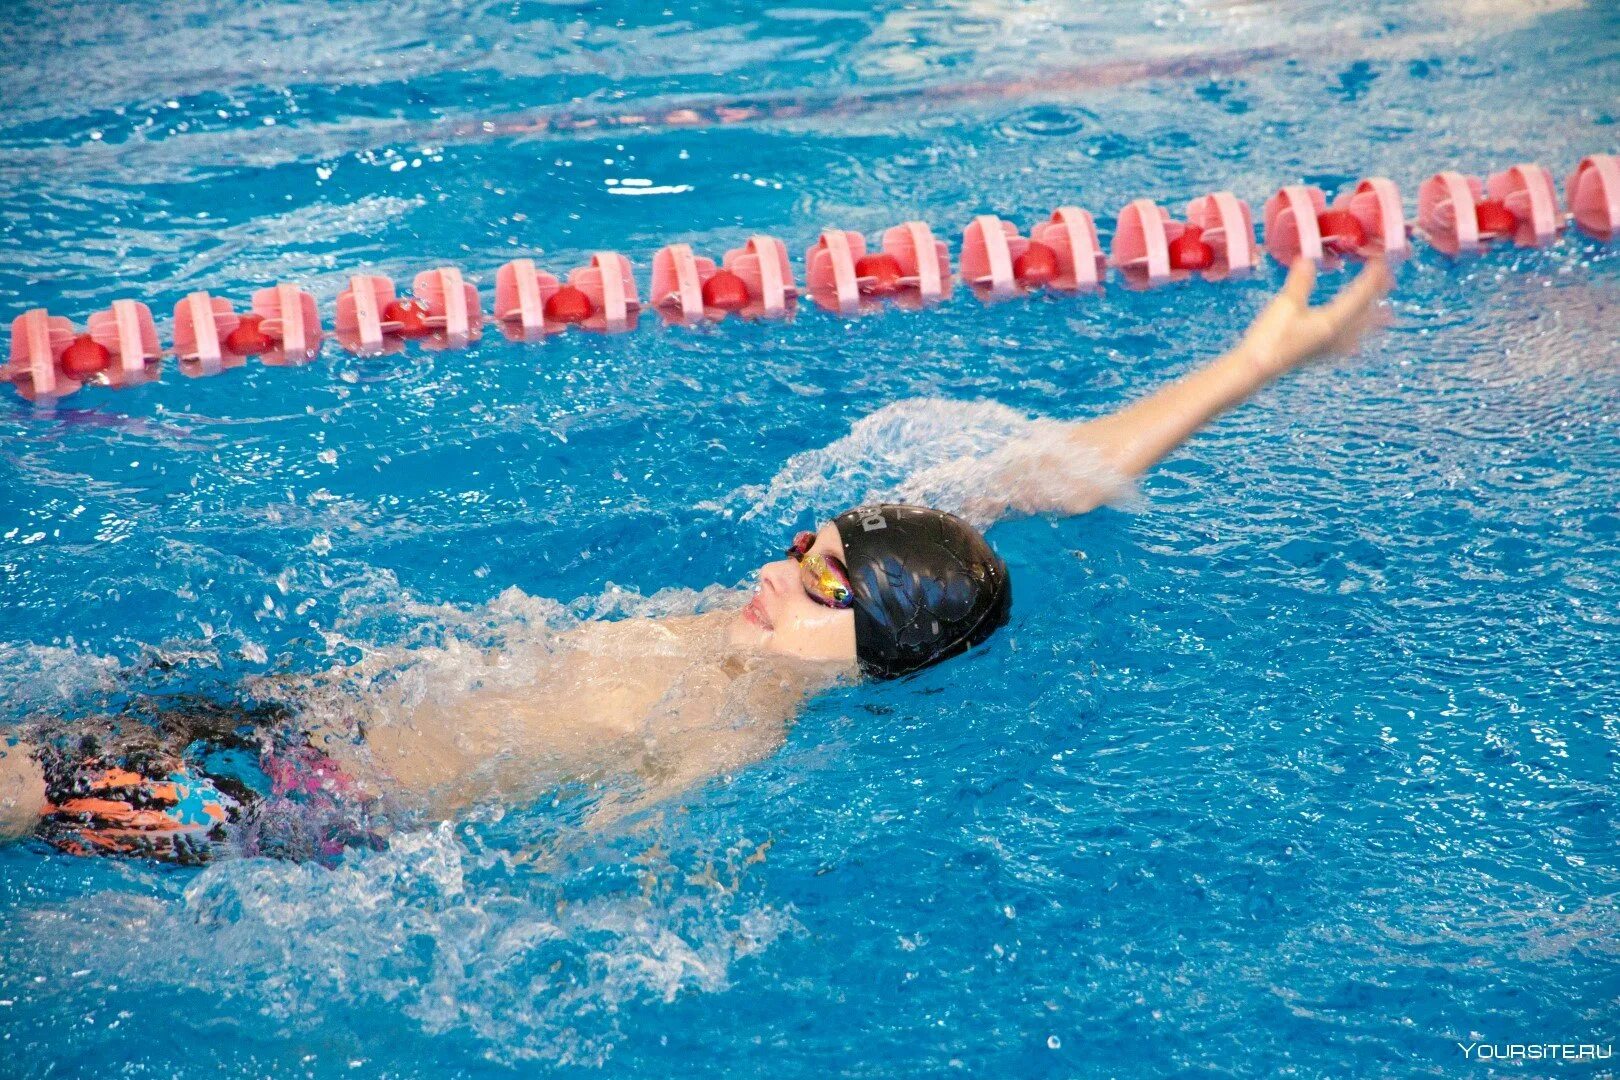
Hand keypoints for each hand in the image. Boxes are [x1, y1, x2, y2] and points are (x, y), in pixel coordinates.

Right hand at [1236, 257, 1392, 381]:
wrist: (1255, 369)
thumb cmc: (1271, 337)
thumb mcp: (1285, 304)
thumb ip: (1300, 282)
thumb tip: (1307, 259)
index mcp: (1333, 320)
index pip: (1361, 294)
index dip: (1373, 276)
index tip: (1382, 259)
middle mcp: (1337, 336)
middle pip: (1366, 313)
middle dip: (1379, 296)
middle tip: (1391, 281)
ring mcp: (1328, 348)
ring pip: (1360, 331)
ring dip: (1374, 320)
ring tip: (1389, 315)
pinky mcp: (1317, 355)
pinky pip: (1347, 345)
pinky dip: (1357, 338)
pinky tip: (1355, 344)